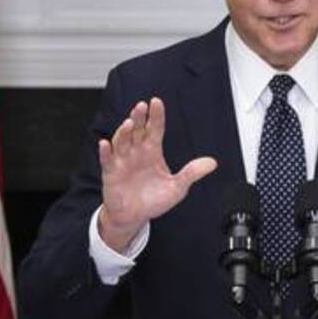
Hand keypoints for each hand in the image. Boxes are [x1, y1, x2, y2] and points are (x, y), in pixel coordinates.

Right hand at [98, 98, 216, 251]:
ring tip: (128, 124)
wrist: (135, 216)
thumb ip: (192, 173)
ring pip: (122, 141)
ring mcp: (123, 161)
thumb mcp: (178, 187)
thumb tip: (212, 163)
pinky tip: (105, 144)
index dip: (156, 116)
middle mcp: (136, 152)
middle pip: (137, 130)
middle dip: (138, 118)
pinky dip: (105, 152)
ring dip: (123, 132)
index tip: (156, 102)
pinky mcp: (111, 173)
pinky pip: (107, 161)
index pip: (154, 129)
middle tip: (141, 106)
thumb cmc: (154, 200)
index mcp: (152, 151)